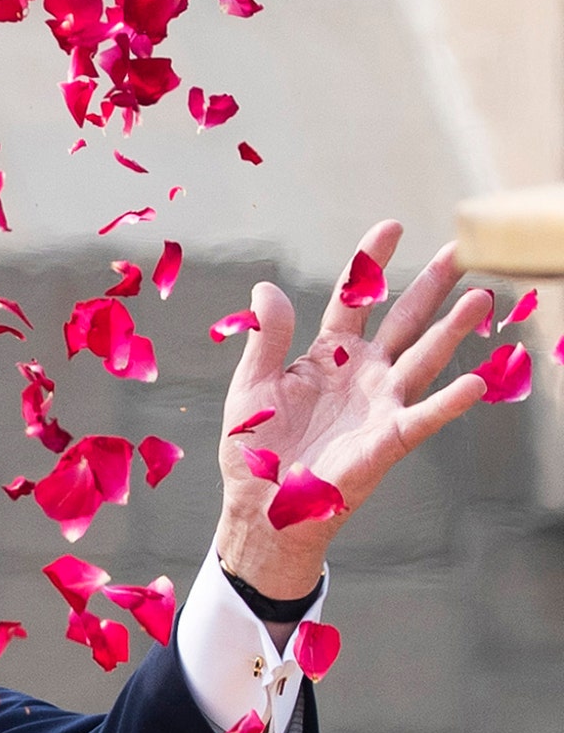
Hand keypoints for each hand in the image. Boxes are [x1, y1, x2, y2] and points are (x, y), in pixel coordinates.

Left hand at [214, 220, 490, 600]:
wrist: (261, 505)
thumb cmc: (255, 448)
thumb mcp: (251, 384)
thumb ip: (266, 336)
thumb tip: (266, 287)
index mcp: (327, 356)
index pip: (355, 299)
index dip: (371, 263)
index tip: (393, 227)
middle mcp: (362, 374)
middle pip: (405, 320)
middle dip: (431, 286)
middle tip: (460, 251)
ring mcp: (380, 404)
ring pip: (425, 358)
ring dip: (453, 330)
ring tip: (481, 298)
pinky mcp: (389, 439)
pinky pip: (425, 416)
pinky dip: (450, 401)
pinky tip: (476, 381)